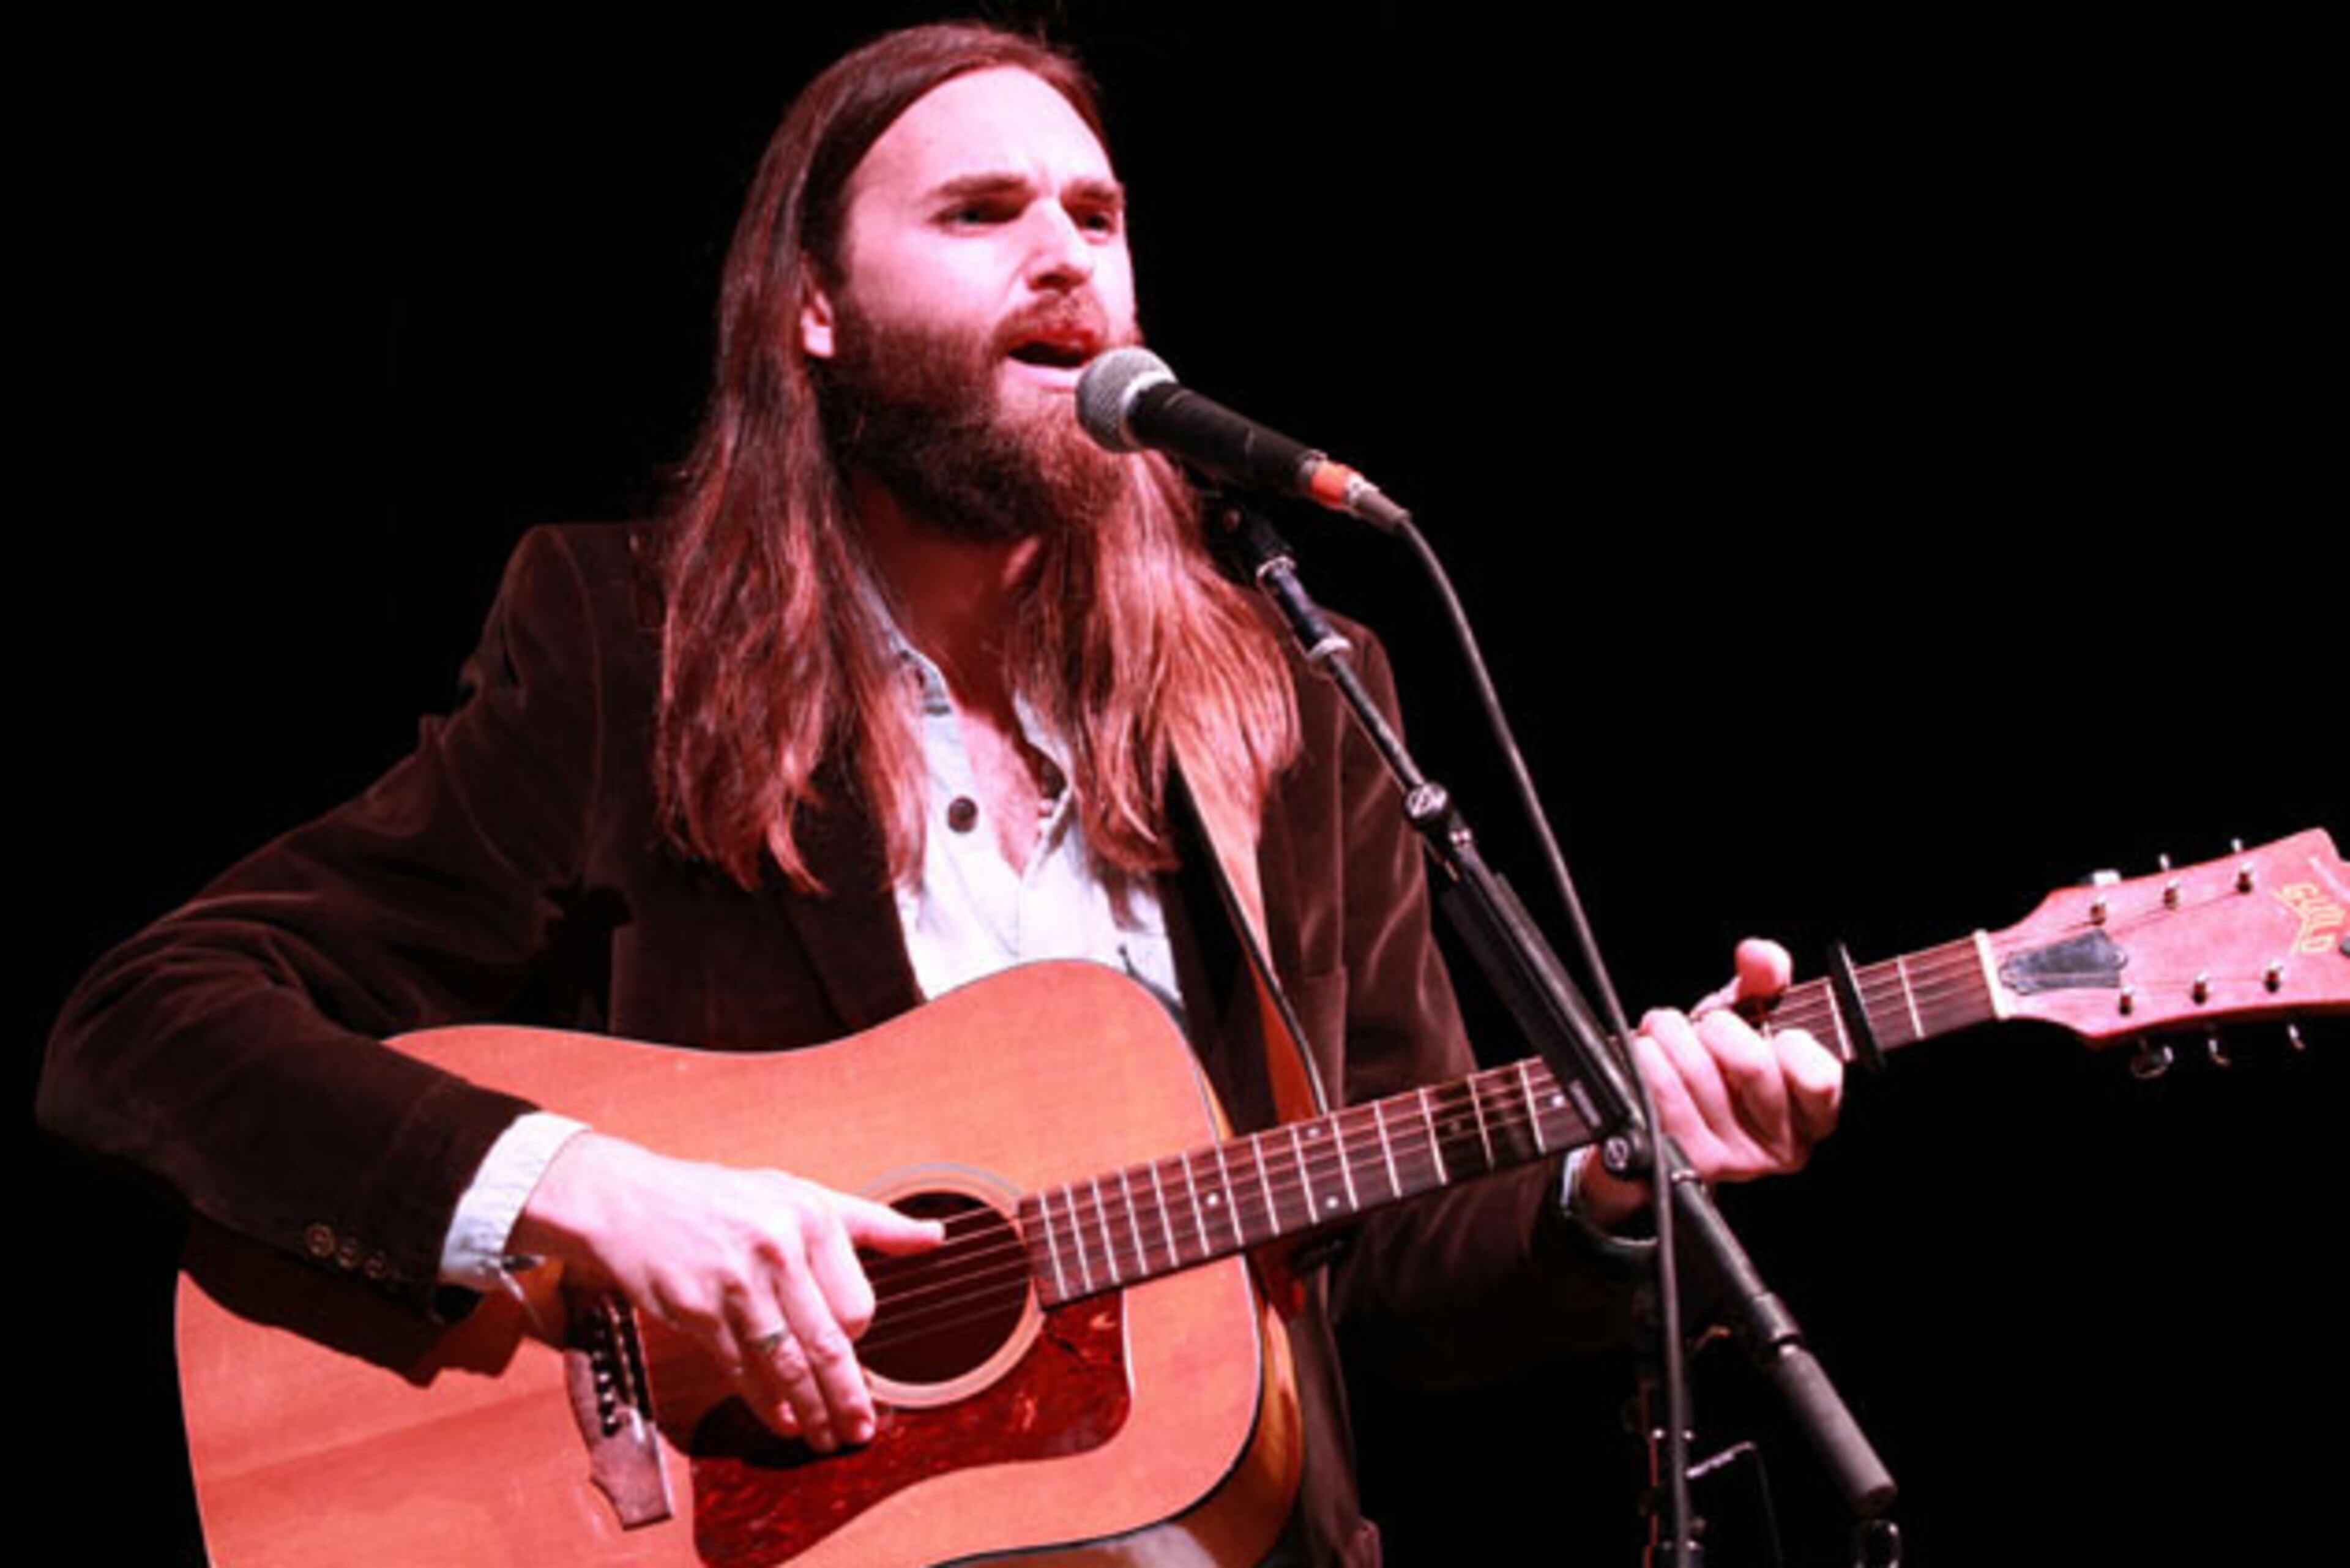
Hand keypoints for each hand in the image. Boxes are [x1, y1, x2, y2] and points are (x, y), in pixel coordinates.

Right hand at [509, 1132, 943, 1450]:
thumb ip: (870, 1222)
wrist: (630, 1201)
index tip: (860, 1363)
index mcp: (811, 1218)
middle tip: (861, 1431)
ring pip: (786, 1364)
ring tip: (827, 1438)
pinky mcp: (696, 1308)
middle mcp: (777, 1248)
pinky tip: (783, 1420)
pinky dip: (766, 1401)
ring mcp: (734, 1281)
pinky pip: (742, 1368)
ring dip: (811, 1410)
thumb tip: (934, 1237)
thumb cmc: (722, 1200)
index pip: (857, 1303)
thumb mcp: (798, 1194)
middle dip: (848, 1397)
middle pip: (827, 1342)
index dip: (860, 1340)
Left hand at [1574, 937, 1842, 1229]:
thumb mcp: (1749, 1020)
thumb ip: (1765, 980)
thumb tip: (1759, 956)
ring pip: (1698, 1072)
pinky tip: (1647, 1054)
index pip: (1820, 1078)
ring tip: (1666, 1034)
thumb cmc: (1717, 1068)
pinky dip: (1646, 1057)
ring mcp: (1733, 1161)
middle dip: (1717, 1026)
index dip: (1790, 1043)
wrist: (1661, 1119)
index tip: (1768, 1033)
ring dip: (1671, 1035)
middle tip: (1704, 1025)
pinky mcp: (1683, 1161)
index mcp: (1812, 1115)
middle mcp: (1779, 1147)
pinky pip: (1660, 1091)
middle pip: (1752, 1065)